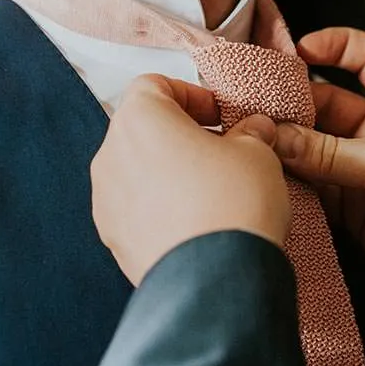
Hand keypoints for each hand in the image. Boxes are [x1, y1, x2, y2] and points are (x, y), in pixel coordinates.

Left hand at [90, 74, 288, 284]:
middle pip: (143, 129)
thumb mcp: (258, 152)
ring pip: (137, 170)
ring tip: (211, 191)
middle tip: (222, 150)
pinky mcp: (112, 238)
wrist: (215, 280)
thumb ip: (251, 132)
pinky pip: (136, 209)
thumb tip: (253, 130)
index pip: (155, 85)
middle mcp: (111, 155)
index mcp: (140, 119)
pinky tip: (196, 221)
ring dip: (169, 172)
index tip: (220, 115)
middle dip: (181, 135)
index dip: (192, 95)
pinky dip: (160, 207)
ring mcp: (106, 200)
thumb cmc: (231, 207)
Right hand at [272, 27, 364, 335]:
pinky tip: (270, 181)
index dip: (337, 45)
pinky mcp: (353, 207)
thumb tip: (275, 137)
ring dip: (287, 148)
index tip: (299, 48)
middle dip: (293, 107)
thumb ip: (327, 152)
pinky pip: (313, 187)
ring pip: (314, 148)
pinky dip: (292, 184)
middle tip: (256, 110)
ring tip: (254, 146)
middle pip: (326, 105)